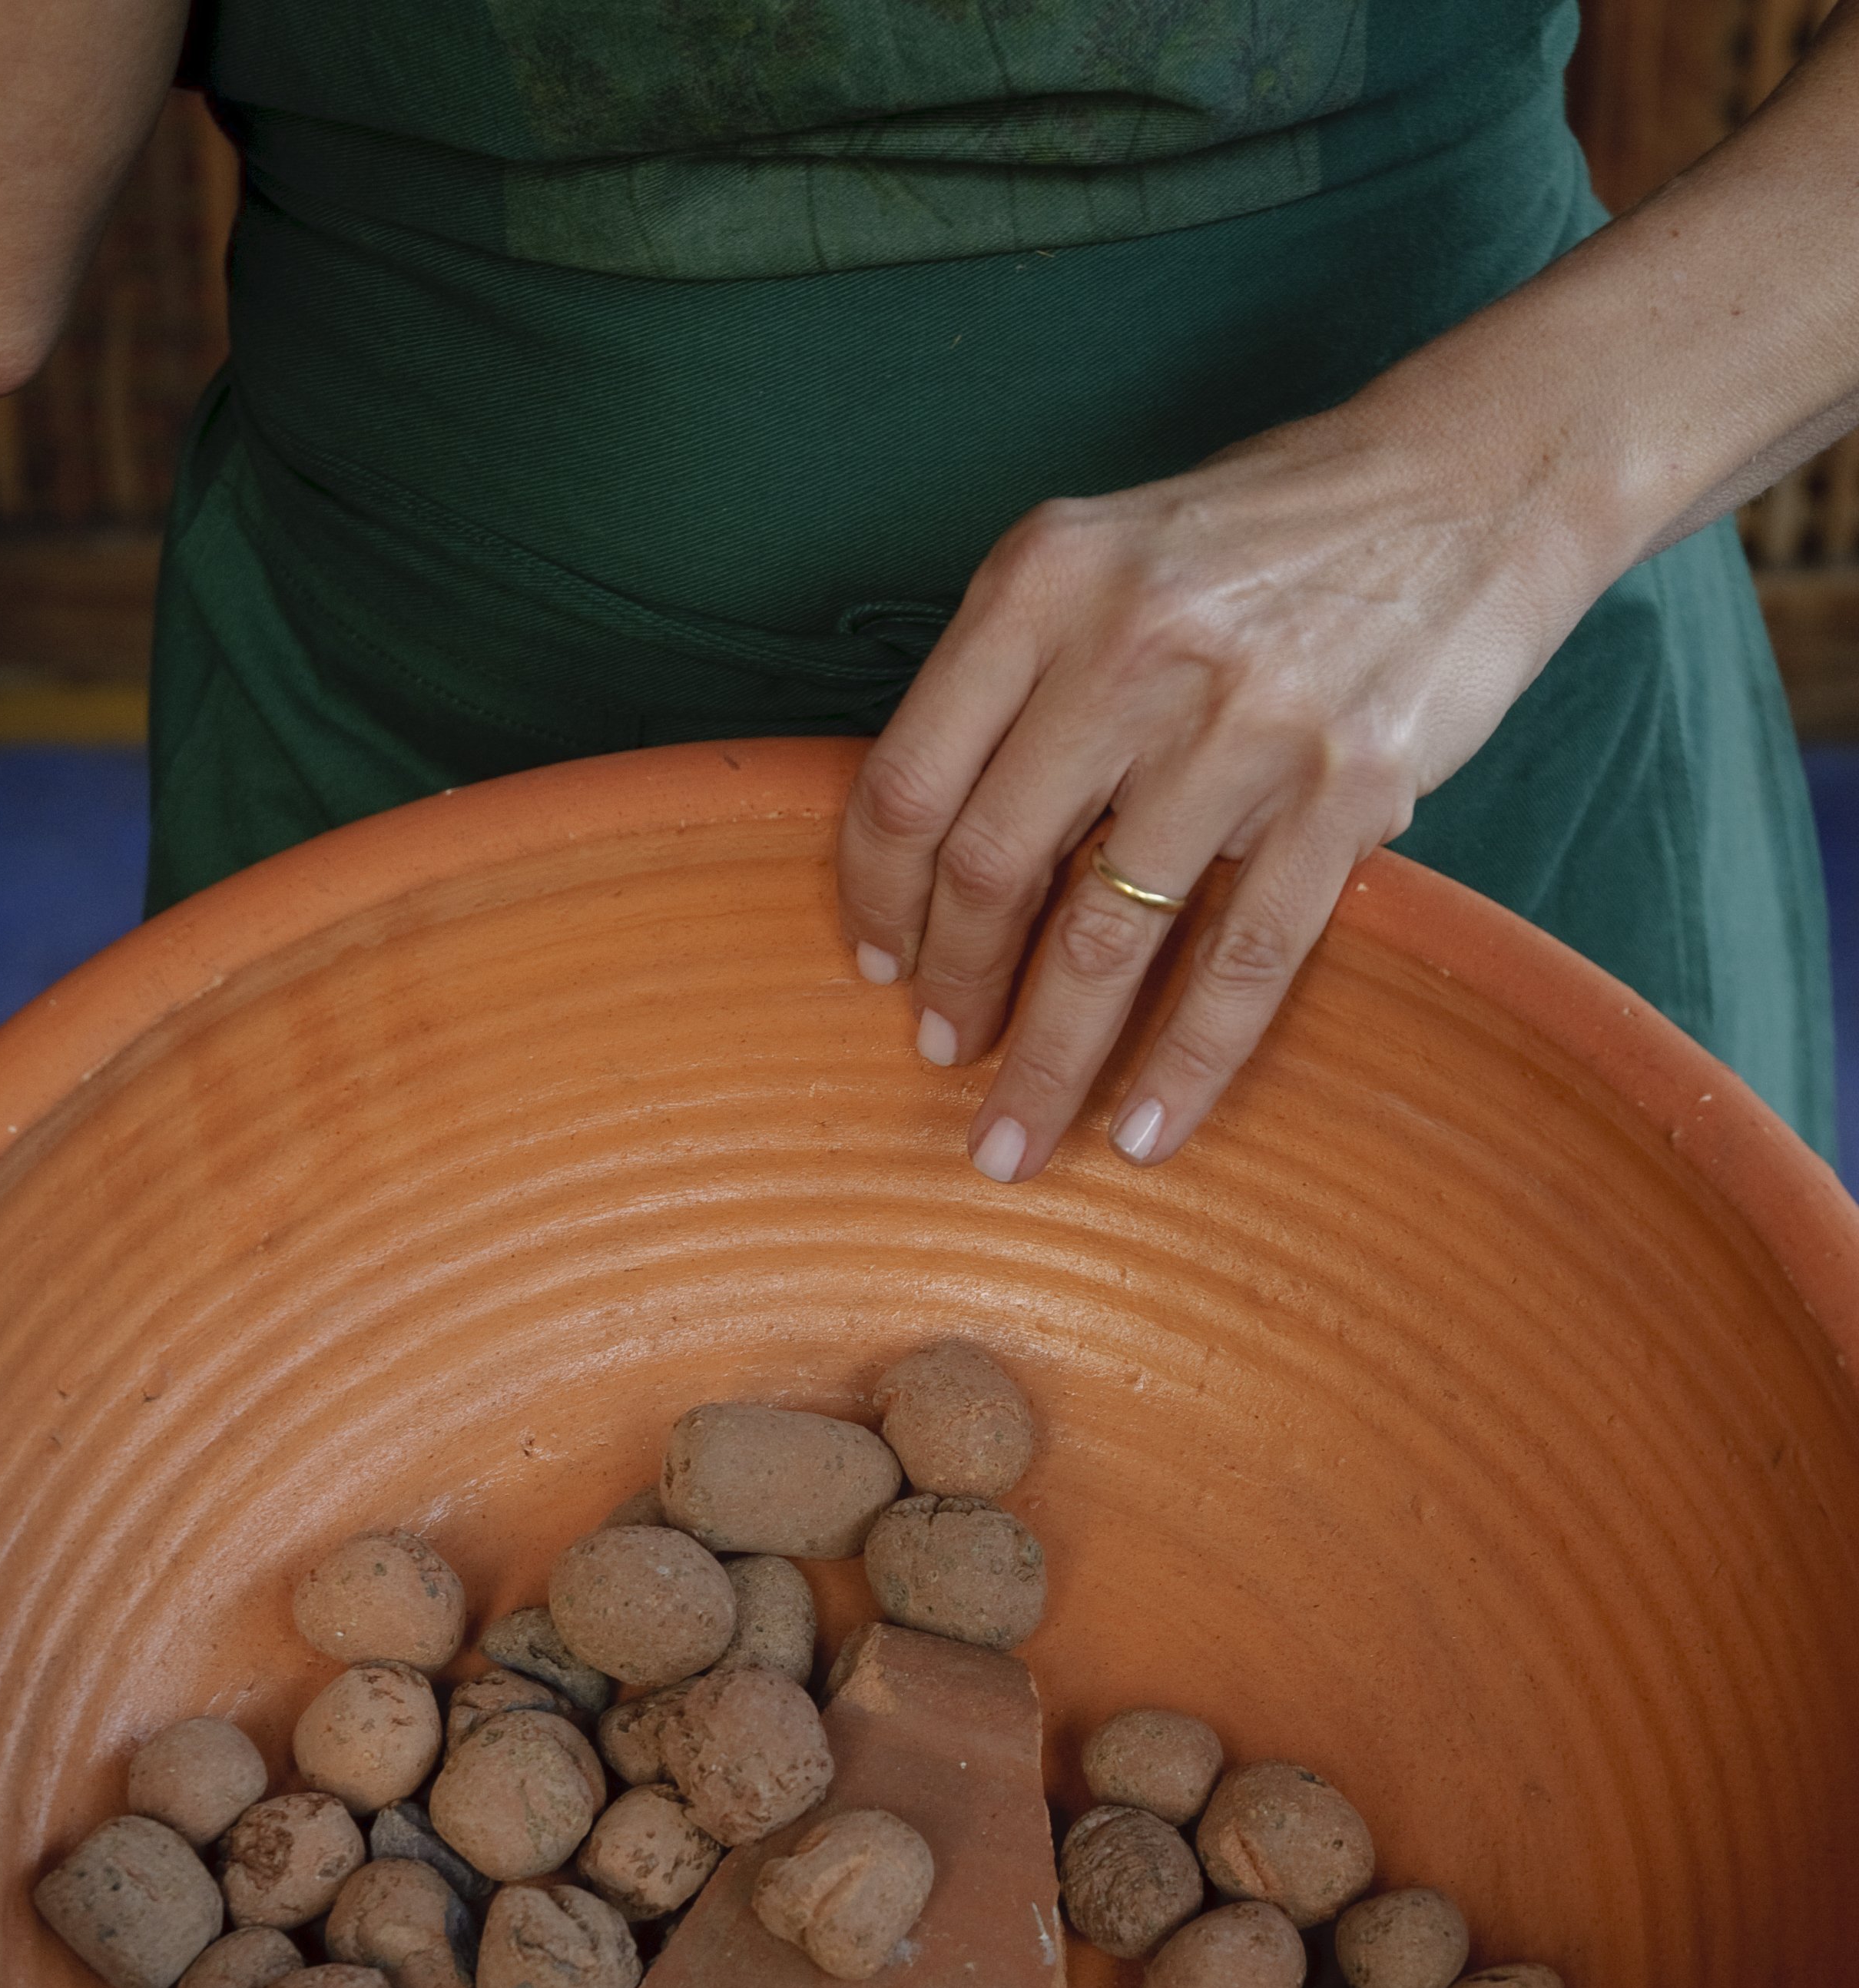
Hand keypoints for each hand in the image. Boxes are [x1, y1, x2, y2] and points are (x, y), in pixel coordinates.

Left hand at [835, 390, 1603, 1182]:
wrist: (1478, 480)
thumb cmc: (1272, 537)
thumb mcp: (1113, 557)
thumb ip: (1024, 675)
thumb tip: (937, 854)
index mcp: (1045, 580)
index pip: (910, 777)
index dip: (876, 897)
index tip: (876, 964)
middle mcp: (1131, 646)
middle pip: (990, 869)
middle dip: (953, 992)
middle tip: (941, 1058)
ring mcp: (1243, 723)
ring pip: (1103, 939)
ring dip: (1047, 1062)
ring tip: (1013, 1139)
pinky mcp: (1346, 789)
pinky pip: (1241, 964)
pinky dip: (1186, 1065)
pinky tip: (1148, 1131)